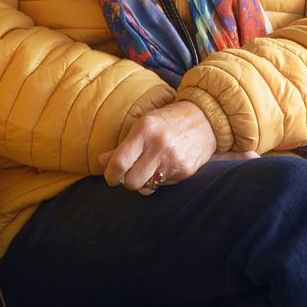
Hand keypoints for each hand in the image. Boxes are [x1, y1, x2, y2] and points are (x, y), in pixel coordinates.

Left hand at [102, 102, 218, 193]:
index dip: (111, 175)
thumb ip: (122, 146)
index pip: (119, 163)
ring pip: (146, 188)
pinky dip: (160, 180)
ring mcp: (174, 159)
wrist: (205, 118)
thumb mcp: (143, 125)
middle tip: (130, 174)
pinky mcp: (186, 170)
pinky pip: (163, 186)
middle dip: (127, 182)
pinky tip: (166, 166)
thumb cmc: (168, 121)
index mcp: (144, 130)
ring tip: (148, 171)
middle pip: (132, 182)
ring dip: (143, 183)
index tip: (111, 177)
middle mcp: (159, 145)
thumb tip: (101, 161)